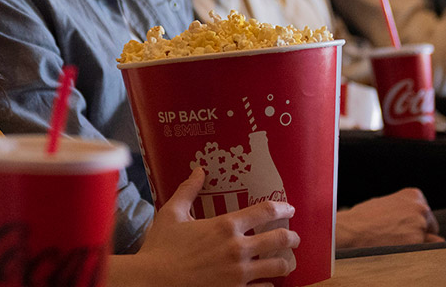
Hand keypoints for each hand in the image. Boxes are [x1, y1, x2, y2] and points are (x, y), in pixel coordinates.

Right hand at [129, 168, 299, 286]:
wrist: (151, 281)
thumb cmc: (160, 248)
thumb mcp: (172, 213)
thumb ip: (188, 190)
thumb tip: (198, 171)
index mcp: (225, 226)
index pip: (265, 211)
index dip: (283, 208)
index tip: (290, 209)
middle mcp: (237, 249)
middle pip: (280, 239)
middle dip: (292, 237)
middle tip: (295, 238)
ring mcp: (238, 274)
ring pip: (277, 267)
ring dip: (285, 262)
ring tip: (286, 261)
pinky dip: (268, 285)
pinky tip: (267, 283)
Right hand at [335, 188, 443, 247]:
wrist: (351, 229)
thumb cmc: (365, 218)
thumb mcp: (388, 206)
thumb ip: (410, 214)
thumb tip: (437, 237)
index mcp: (414, 195)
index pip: (426, 215)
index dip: (413, 223)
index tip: (399, 225)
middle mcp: (420, 208)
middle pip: (430, 227)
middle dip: (417, 233)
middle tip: (394, 234)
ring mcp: (419, 225)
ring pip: (427, 241)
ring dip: (414, 243)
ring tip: (391, 239)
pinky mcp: (416, 241)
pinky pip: (421, 252)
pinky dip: (410, 252)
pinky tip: (394, 246)